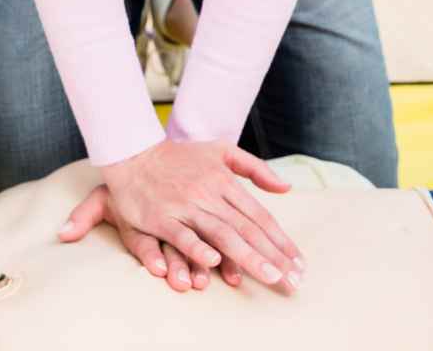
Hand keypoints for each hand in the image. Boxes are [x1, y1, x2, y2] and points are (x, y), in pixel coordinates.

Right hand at [61, 139, 302, 294]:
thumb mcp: (221, 151)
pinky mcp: (162, 218)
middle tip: (294, 280)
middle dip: (274, 256)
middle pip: (247, 229)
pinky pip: (182, 236)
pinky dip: (198, 248)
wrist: (133, 153)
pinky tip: (215, 262)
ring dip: (249, 257)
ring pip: (222, 235)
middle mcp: (209, 195)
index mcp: (225, 182)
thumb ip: (254, 168)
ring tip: (271, 276)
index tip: (299, 262)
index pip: (259, 216)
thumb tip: (286, 188)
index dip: (281, 240)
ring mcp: (186, 206)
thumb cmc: (179, 156)